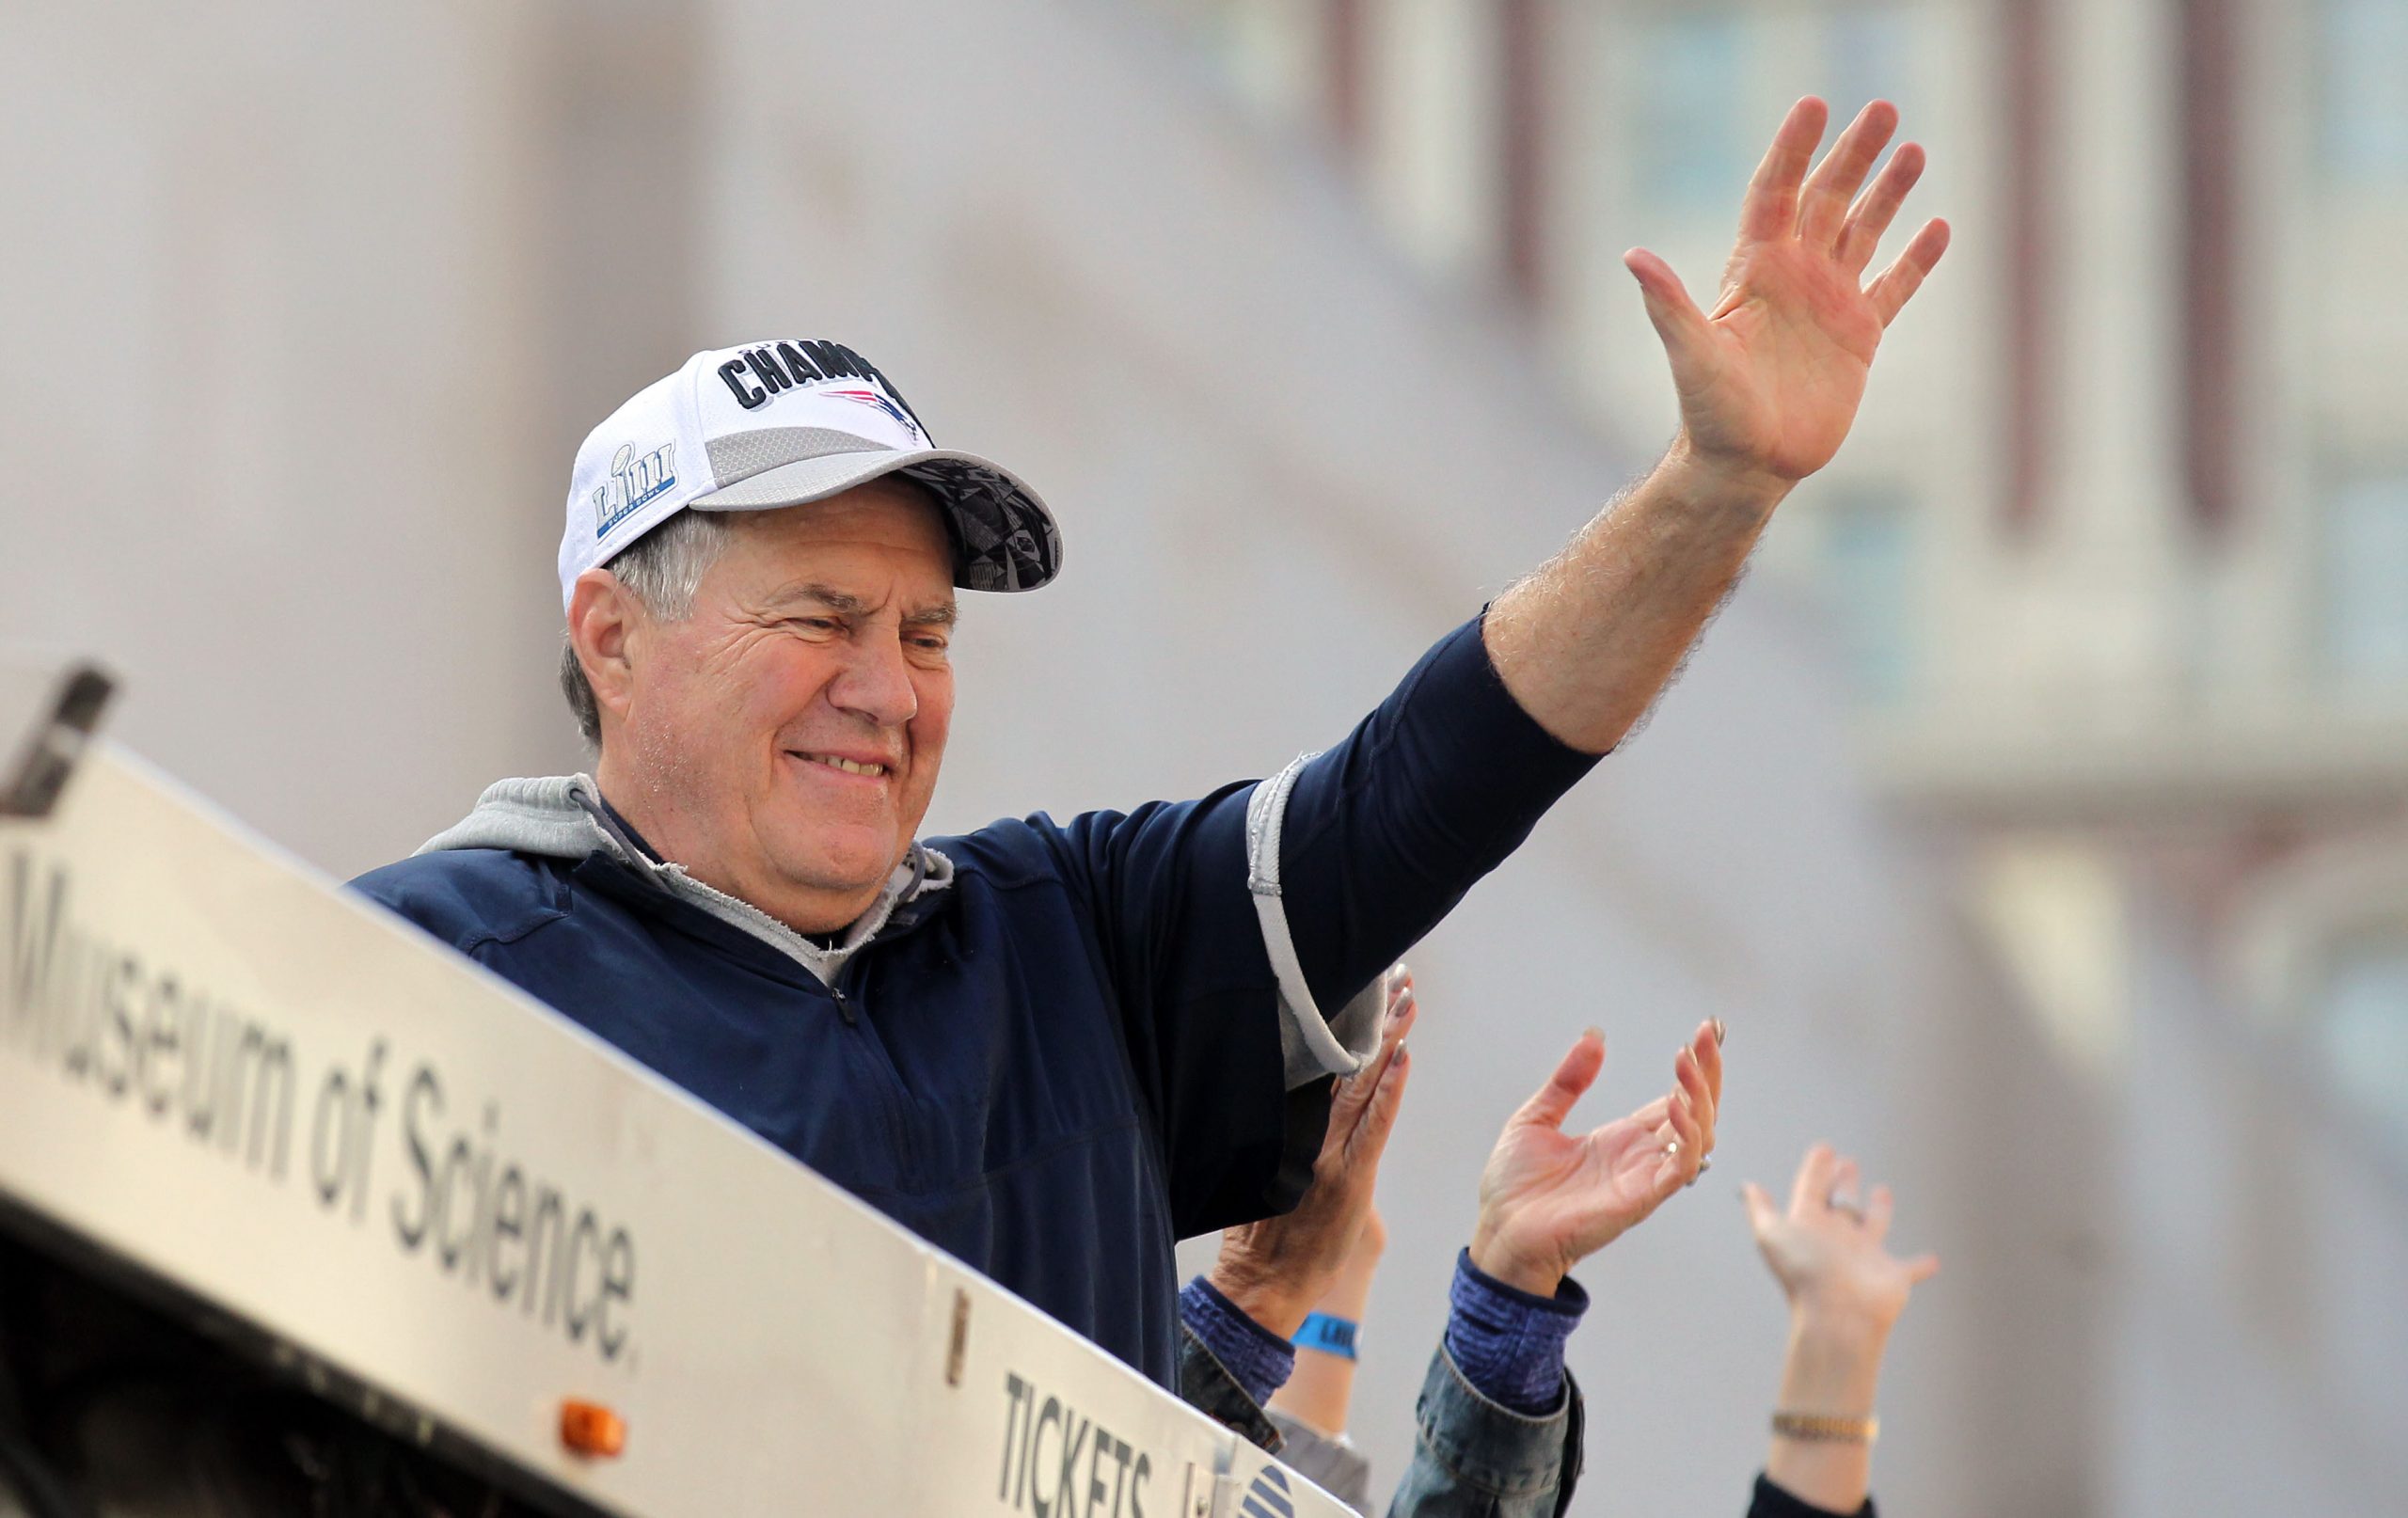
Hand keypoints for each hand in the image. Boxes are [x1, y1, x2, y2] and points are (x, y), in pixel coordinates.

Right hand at [1211, 970, 1415, 1336]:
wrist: (1262, 1284)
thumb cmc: (1260, 1237)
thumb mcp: (1269, 1175)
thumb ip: (1293, 1140)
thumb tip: (1305, 1112)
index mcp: (1294, 1128)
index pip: (1328, 1066)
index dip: (1350, 1028)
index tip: (1370, 991)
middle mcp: (1312, 1133)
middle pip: (1348, 1064)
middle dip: (1376, 1021)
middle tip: (1399, 979)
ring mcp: (1331, 1153)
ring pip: (1364, 1085)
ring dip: (1390, 1042)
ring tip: (1409, 1002)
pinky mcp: (1349, 1178)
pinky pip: (1373, 1124)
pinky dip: (1388, 1089)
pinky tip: (1404, 1056)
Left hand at [1468, 1019, 1724, 1296]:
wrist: (1499, 1231)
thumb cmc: (1515, 1187)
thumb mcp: (1536, 1118)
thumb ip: (1568, 1082)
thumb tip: (1594, 1038)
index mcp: (1621, 1139)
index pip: (1675, 1099)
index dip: (1694, 1069)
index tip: (1705, 1030)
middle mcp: (1640, 1157)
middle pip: (1696, 1112)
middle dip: (1708, 1073)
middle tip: (1709, 1034)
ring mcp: (1643, 1177)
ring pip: (1698, 1135)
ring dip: (1700, 1097)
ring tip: (1687, 1061)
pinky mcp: (1640, 1198)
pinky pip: (1679, 1168)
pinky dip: (1687, 1136)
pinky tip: (1674, 1104)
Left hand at [1625, 98, 1949, 489]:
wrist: (1745, 466)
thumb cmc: (1711, 414)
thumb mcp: (1693, 355)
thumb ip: (1669, 304)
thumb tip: (1633, 256)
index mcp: (1754, 270)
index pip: (1776, 192)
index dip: (1793, 150)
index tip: (1813, 105)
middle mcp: (1794, 276)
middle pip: (1828, 198)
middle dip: (1853, 154)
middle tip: (1883, 107)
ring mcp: (1828, 303)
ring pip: (1863, 231)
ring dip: (1888, 192)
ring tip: (1913, 149)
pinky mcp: (1858, 337)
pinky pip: (1894, 286)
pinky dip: (1916, 259)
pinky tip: (1937, 227)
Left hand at [1742, 1145, 1937, 1337]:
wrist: (1837, 1316)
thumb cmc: (1804, 1273)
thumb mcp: (1771, 1234)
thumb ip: (1760, 1209)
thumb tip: (1746, 1186)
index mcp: (1810, 1224)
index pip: (1812, 1188)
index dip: (1817, 1168)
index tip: (1825, 1148)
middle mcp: (1837, 1237)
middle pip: (1842, 1202)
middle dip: (1845, 1182)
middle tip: (1849, 1163)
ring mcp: (1865, 1255)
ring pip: (1874, 1225)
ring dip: (1880, 1210)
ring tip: (1883, 1192)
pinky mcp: (1891, 1275)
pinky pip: (1911, 1268)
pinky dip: (1922, 1265)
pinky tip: (1933, 1260)